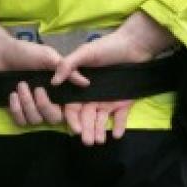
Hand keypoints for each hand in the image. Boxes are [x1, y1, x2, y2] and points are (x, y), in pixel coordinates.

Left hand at [0, 6, 66, 127]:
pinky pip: (21, 121)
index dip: (70, 112)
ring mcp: (32, 107)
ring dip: (27, 104)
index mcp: (58, 89)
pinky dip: (17, 110)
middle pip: (54, 118)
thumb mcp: (49, 57)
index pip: (69, 107)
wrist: (0, 53)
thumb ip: (66, 70)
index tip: (62, 105)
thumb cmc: (27, 52)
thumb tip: (86, 83)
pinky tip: (13, 95)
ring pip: (36, 120)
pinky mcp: (17, 110)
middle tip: (37, 89)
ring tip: (20, 86)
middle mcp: (48, 100)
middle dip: (44, 106)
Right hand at [51, 12, 176, 143]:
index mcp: (81, 86)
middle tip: (87, 142)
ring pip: (102, 119)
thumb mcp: (85, 53)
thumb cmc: (107, 47)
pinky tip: (117, 134)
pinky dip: (119, 125)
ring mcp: (109, 99)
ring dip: (100, 130)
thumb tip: (53, 82)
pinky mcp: (124, 101)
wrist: (134, 44)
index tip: (75, 129)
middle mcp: (93, 96)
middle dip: (86, 129)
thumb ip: (69, 65)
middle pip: (87, 116)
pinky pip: (120, 116)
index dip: (72, 118)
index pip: (73, 106)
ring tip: (99, 141)